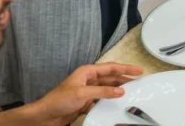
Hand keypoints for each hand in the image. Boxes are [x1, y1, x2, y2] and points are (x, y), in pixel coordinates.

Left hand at [23, 63, 141, 124]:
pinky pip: (101, 100)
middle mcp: (88, 80)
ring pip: (107, 89)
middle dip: (124, 79)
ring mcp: (87, 91)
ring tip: (131, 93)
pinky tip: (116, 105)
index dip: (125, 68)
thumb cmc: (60, 100)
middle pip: (110, 78)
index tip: (138, 70)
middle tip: (139, 82)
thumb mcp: (82, 94)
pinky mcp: (85, 102)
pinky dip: (109, 101)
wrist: (46, 115)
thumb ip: (102, 92)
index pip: (110, 68)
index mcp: (87, 72)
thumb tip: (121, 91)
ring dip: (117, 91)